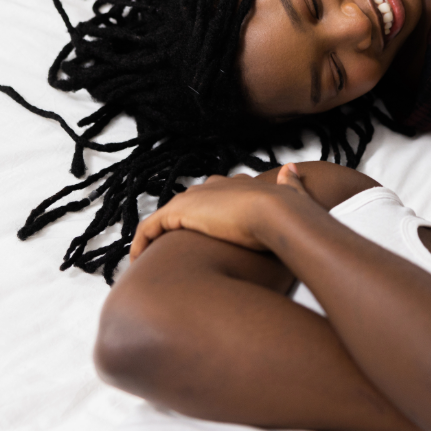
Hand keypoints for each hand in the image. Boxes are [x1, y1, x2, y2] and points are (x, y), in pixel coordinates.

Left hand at [129, 165, 312, 260]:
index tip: (200, 236)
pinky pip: (149, 227)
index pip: (212, 196)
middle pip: (186, 205)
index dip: (204, 215)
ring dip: (154, 237)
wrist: (275, 213)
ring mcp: (194, 198)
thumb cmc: (287, 212)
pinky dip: (141, 242)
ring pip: (164, 217)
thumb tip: (293, 170)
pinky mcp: (178, 212)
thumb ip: (292, 184)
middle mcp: (211, 187)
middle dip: (177, 226)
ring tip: (150, 259)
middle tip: (172, 251)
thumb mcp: (293, 197)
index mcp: (235, 185)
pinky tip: (137, 260)